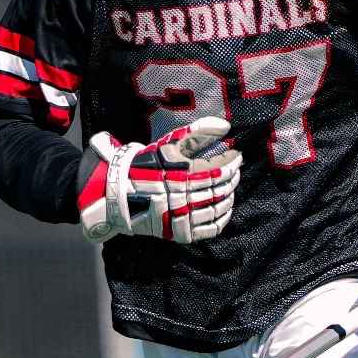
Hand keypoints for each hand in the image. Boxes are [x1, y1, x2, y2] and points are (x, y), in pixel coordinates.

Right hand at [78, 117, 240, 244]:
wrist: (120, 191)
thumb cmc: (148, 164)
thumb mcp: (171, 143)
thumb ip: (199, 132)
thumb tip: (226, 126)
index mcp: (183, 173)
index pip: (218, 168)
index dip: (232, 161)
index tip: (237, 155)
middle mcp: (184, 195)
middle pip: (219, 187)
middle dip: (232, 177)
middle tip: (236, 170)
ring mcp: (182, 216)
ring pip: (217, 207)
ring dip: (228, 196)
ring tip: (230, 187)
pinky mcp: (180, 232)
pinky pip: (210, 229)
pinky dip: (222, 219)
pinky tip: (225, 210)